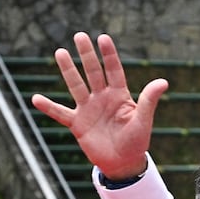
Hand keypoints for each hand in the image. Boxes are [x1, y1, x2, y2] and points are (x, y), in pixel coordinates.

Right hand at [30, 33, 166, 180]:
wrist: (123, 163)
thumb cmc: (136, 142)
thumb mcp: (143, 120)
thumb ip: (149, 100)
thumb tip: (163, 81)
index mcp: (120, 96)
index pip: (114, 71)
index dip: (109, 55)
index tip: (103, 37)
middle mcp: (102, 98)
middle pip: (93, 72)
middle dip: (87, 55)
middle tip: (80, 36)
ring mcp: (88, 109)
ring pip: (76, 86)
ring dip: (68, 70)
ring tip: (60, 52)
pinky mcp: (77, 124)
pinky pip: (60, 113)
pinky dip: (48, 107)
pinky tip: (36, 99)